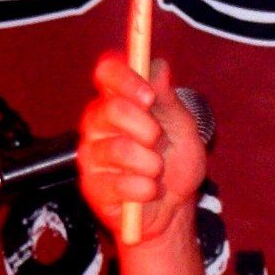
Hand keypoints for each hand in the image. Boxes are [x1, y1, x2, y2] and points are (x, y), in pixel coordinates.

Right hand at [78, 51, 204, 244]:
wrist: (175, 207)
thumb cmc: (175, 164)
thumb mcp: (182, 126)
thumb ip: (167, 97)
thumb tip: (158, 67)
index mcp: (119, 101)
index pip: (107, 73)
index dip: (125, 78)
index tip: (148, 96)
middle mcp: (99, 124)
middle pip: (110, 109)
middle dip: (146, 128)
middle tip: (159, 141)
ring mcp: (93, 155)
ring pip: (119, 149)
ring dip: (151, 163)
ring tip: (157, 170)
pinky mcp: (93, 186)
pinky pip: (121, 184)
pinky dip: (146, 189)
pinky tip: (148, 190)